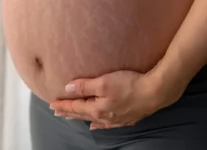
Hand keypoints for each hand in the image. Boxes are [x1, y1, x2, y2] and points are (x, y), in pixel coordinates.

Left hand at [48, 66, 185, 129]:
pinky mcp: (127, 118)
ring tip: (72, 118)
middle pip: (82, 114)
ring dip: (82, 117)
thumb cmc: (129, 84)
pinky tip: (96, 125)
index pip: (75, 107)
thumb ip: (85, 86)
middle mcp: (105, 117)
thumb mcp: (103, 82)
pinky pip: (107, 124)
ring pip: (94, 120)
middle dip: (69, 112)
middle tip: (56, 111)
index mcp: (97, 109)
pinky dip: (98, 124)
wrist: (155, 92)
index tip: (51, 104)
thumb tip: (68, 88)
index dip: (63, 105)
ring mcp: (116, 119)